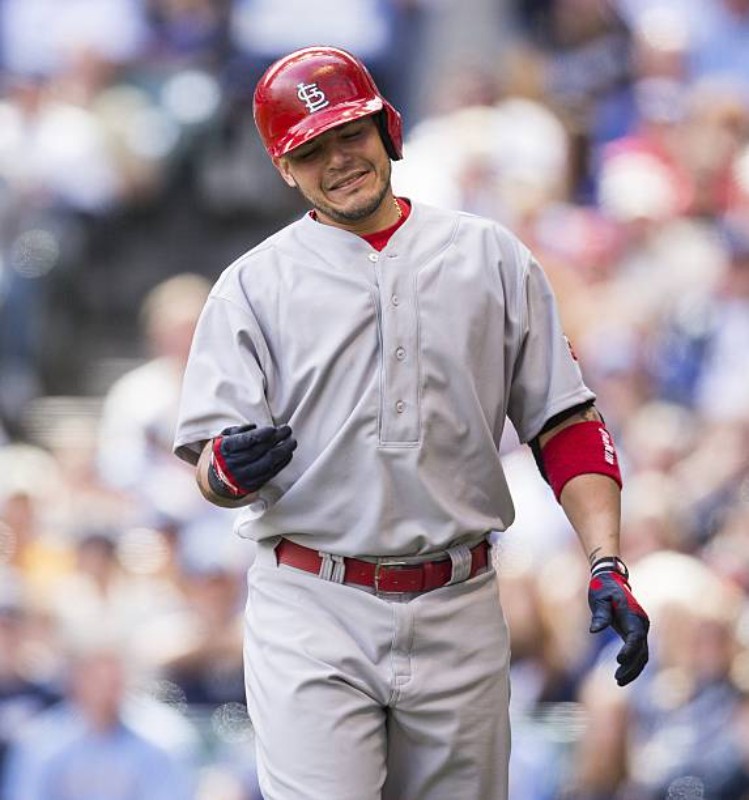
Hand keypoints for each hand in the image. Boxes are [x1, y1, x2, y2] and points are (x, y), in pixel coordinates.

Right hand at [209, 423, 296, 497]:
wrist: (217, 478)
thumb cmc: (224, 452)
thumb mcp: (225, 437)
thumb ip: (239, 430)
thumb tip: (255, 426)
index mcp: (225, 449)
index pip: (244, 441)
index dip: (260, 435)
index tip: (273, 429)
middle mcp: (233, 463)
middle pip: (259, 450)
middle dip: (276, 439)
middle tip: (287, 430)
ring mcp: (243, 476)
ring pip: (268, 463)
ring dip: (283, 451)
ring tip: (292, 441)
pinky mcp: (253, 484)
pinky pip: (271, 473)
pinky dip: (282, 462)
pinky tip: (288, 453)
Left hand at [588, 557, 649, 686]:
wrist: (611, 580)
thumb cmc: (602, 589)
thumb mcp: (598, 598)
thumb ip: (600, 614)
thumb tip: (594, 630)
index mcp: (632, 613)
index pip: (635, 636)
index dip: (629, 649)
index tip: (619, 660)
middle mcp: (641, 622)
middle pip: (641, 650)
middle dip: (631, 667)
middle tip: (617, 680)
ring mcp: (641, 628)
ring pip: (643, 654)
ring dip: (633, 669)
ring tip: (618, 681)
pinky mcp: (636, 632)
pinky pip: (639, 652)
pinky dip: (633, 664)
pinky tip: (622, 674)